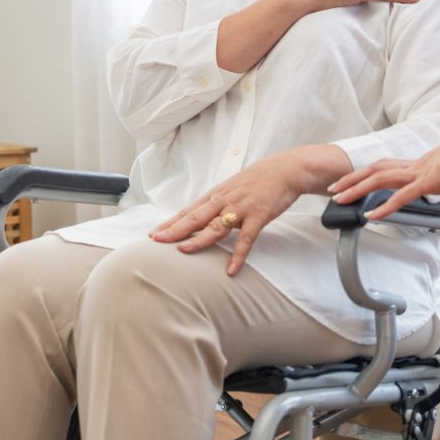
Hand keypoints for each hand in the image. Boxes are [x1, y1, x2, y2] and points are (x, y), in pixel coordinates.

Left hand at [151, 145, 350, 274]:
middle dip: (175, 229)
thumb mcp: (233, 189)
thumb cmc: (259, 181)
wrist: (286, 170)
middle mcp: (225, 201)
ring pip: (216, 226)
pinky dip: (239, 254)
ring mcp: (241, 208)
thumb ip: (218, 204)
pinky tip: (232, 269)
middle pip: (196, 217)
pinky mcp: (258, 216)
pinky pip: (247, 238)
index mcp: (217, 195)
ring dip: (200, 239)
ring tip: (184, 251)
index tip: (153, 233)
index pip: (189, 210)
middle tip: (156, 240)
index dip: (170, 222)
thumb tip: (202, 219)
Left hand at [329, 111, 439, 220]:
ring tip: (341, 200)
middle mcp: (412, 167)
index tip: (348, 181)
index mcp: (415, 164)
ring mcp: (418, 173)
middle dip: (350, 180)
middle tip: (332, 190)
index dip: (363, 174)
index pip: (382, 168)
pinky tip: (373, 215)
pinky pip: (401, 196)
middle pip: (373, 171)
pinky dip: (385, 206)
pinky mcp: (427, 182)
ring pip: (379, 180)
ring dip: (357, 190)